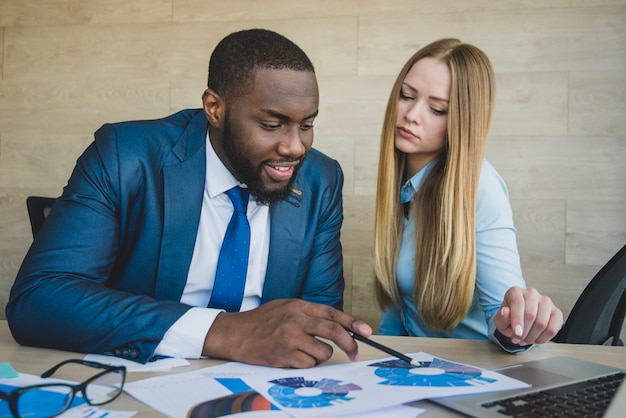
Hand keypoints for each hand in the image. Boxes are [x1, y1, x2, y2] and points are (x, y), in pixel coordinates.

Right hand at [201, 299, 371, 367]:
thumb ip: (308, 314)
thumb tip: (336, 325)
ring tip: (304, 351)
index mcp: (299, 306)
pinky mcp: (284, 356)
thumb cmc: (261, 321)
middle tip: (355, 353)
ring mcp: (290, 338)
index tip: (367, 332)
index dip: (353, 323)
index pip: (332, 314)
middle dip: (349, 345)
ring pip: (323, 353)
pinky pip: (308, 365)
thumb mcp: (286, 308)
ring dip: (320, 356)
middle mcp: (296, 320)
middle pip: (334, 333)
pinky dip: (305, 364)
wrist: (236, 333)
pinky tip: (292, 357)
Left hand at [494, 286, 562, 345]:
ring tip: (526, 339)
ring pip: (542, 323)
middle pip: (531, 314)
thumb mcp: (500, 321)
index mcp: (515, 292)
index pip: (518, 303)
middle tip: (519, 338)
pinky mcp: (556, 312)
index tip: (517, 333)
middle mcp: (531, 293)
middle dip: (524, 332)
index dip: (517, 320)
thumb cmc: (509, 318)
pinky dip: (543, 338)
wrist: (519, 320)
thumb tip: (505, 312)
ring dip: (533, 337)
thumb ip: (501, 317)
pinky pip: (553, 329)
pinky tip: (536, 339)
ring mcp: (546, 302)